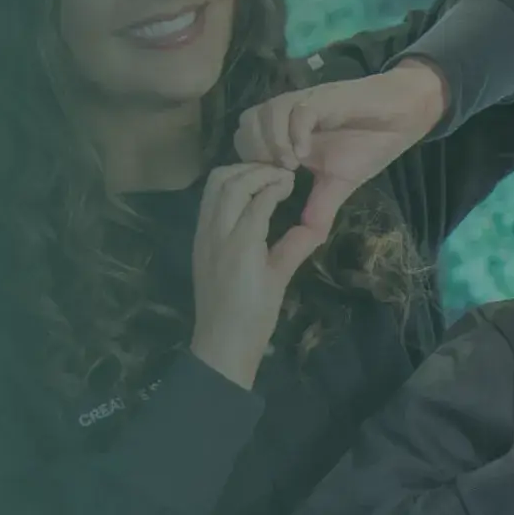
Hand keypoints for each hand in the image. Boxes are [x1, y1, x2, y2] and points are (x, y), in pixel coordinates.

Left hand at [186, 161, 314, 387]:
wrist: (221, 342)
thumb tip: (315, 225)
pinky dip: (225, 189)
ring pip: (213, 188)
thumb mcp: (279, 281)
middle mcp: (217, 234)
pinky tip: (245, 196)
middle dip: (254, 172)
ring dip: (236, 175)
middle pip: (229, 184)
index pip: (258, 200)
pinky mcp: (198, 240)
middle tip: (277, 173)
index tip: (292, 180)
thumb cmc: (255, 317)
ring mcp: (203, 236)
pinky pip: (208, 203)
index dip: (276, 184)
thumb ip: (295, 247)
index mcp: (241, 245)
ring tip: (260, 178)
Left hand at [232, 57, 448, 263]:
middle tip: (277, 176)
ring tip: (291, 167)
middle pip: (245, 125)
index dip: (250, 165)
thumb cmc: (368, 145)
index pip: (245, 143)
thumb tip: (307, 239)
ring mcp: (304, 105)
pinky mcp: (323, 99)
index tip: (268, 188)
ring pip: (264, 114)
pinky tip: (306, 155)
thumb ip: (320, 207)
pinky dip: (294, 134)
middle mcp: (289, 118)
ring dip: (272, 143)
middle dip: (255, 154)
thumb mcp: (339, 184)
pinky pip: (297, 111)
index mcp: (286, 136)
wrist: (401, 118)